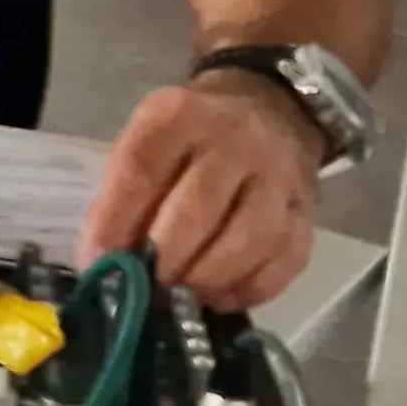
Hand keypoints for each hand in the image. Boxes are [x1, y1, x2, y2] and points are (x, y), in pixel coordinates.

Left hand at [78, 70, 325, 310]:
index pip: (141, 170)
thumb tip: (104, 258)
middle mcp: (234, 142)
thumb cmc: (192, 135)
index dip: (115, 221)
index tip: (98, 261)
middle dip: (166, 257)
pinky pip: (287, 258)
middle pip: (198, 207)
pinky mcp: (308, 210)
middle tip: (145, 286)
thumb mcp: (148, 138)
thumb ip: (125, 191)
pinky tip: (221, 298)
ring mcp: (278, 176)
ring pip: (251, 237)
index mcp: (179, 116)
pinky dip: (252, 288)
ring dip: (210, 276)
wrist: (270, 107)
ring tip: (182, 296)